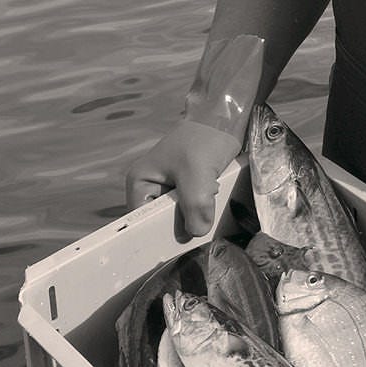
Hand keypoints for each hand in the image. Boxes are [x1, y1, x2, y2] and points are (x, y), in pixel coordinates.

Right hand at [125, 119, 242, 236]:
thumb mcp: (197, 176)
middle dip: (182, 226)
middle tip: (200, 227)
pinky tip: (216, 206)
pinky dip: (206, 212)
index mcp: (140, 183)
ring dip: (197, 219)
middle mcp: (151, 189)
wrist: (225, 122)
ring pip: (182, 219)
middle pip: (163, 223)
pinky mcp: (189, 191)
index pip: (142, 222)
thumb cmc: (204, 142)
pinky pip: (195, 211)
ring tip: (210, 210)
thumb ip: (194, 207)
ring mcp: (171, 191)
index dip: (158, 234)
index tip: (178, 244)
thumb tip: (195, 233)